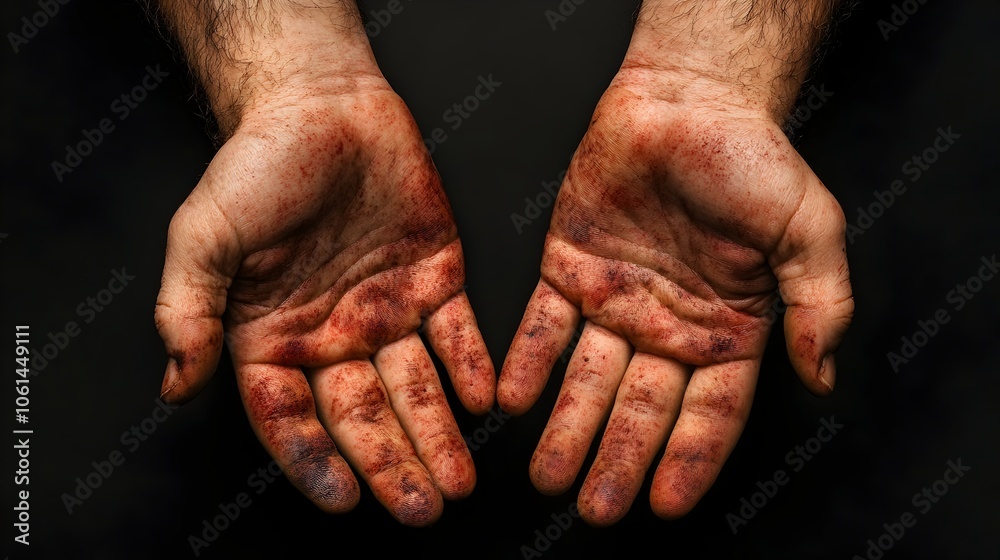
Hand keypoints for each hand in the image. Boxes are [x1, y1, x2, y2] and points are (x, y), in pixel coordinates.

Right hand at [154, 84, 494, 525]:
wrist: (322, 103)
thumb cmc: (257, 165)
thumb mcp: (203, 235)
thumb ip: (186, 311)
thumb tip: (175, 386)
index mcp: (273, 338)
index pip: (292, 418)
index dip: (315, 461)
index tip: (344, 500)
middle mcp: (334, 336)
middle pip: (364, 416)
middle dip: (392, 465)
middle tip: (422, 508)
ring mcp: (388, 311)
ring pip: (416, 388)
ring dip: (438, 435)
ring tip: (459, 480)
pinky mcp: (435, 279)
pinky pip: (457, 335)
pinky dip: (471, 368)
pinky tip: (483, 400)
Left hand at [497, 68, 852, 525]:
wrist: (687, 98)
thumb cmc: (753, 158)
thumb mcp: (809, 230)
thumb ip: (821, 304)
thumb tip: (822, 377)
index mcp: (728, 330)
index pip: (709, 412)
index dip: (689, 459)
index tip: (666, 505)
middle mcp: (667, 327)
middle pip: (641, 409)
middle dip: (617, 460)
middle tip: (594, 509)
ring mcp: (615, 301)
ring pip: (588, 378)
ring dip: (566, 427)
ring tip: (546, 474)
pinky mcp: (568, 268)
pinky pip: (545, 325)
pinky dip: (528, 362)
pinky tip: (513, 400)